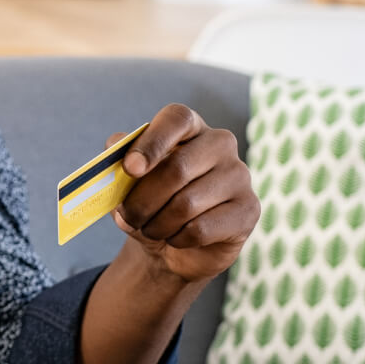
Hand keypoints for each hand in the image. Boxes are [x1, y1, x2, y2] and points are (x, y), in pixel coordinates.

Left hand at [110, 103, 260, 283]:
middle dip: (142, 200)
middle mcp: (220, 144)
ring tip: (150, 229)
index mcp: (190, 127)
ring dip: (157, 224)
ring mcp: (239, 175)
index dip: (152, 142)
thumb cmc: (150, 203)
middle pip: (177, 168)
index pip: (176, 118)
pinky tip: (176, 238)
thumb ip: (117, 162)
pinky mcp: (249, 209)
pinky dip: (177, 238)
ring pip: (187, 204)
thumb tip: (115, 151)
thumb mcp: (127, 182)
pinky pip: (201, 228)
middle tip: (129, 217)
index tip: (130, 169)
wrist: (172, 245)